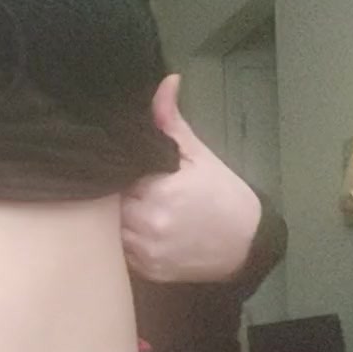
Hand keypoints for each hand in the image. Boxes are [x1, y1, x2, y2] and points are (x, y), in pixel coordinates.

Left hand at [121, 75, 261, 282]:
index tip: (111, 158)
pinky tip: (130, 226)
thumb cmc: (222, 195)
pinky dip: (120, 238)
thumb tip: (166, 81)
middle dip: (108, 190)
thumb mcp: (198, 155)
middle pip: (106, 202)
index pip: (115, 173)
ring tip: (122, 202)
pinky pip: (118, 252)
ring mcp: (145, 250)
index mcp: (160, 191)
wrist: (247, 244)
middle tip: (114, 178)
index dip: (111, 165)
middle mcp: (149, 223)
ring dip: (109, 216)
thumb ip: (171, 121)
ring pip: (106, 229)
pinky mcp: (145, 270)